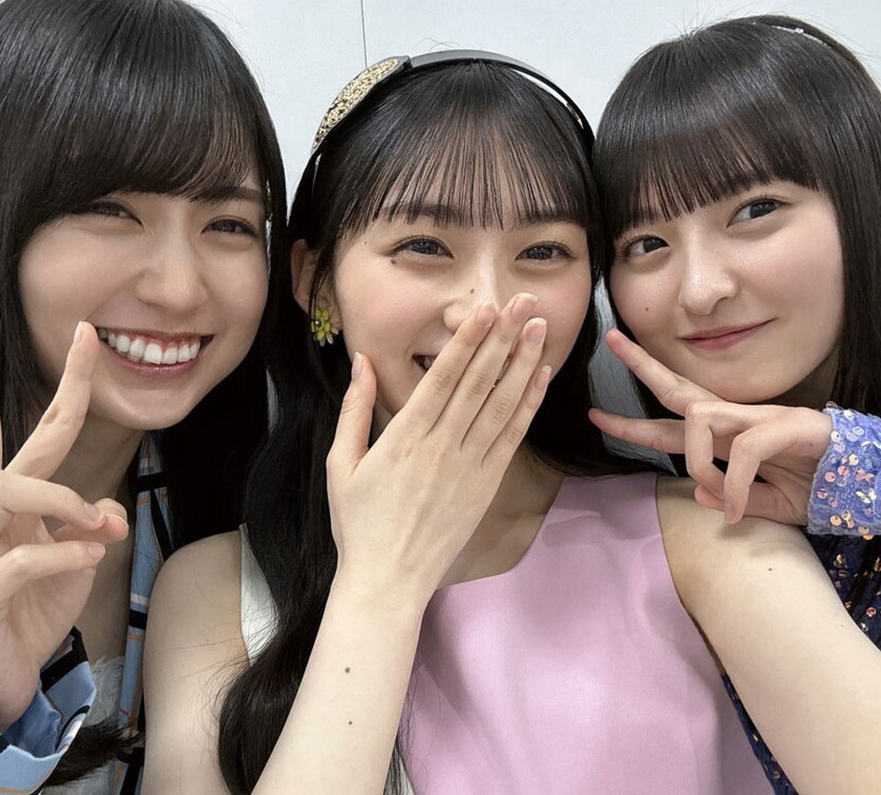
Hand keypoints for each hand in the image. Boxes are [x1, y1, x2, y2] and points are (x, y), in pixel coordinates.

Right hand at [0, 291, 128, 729]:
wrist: (3, 679)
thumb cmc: (33, 606)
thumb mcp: (75, 557)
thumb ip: (89, 521)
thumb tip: (105, 508)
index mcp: (4, 498)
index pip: (8, 421)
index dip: (19, 372)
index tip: (40, 317)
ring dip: (58, 495)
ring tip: (91, 521)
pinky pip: (20, 558)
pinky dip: (64, 555)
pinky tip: (89, 562)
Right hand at [326, 294, 551, 606]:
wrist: (388, 580)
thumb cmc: (358, 523)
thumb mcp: (340, 463)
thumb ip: (354, 409)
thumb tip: (360, 362)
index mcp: (403, 437)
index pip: (443, 377)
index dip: (468, 340)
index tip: (485, 308)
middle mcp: (442, 447)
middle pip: (480, 381)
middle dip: (503, 337)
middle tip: (523, 301)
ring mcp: (469, 466)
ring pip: (502, 403)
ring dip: (523, 361)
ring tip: (539, 327)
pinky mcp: (486, 485)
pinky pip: (512, 436)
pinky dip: (528, 404)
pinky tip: (540, 377)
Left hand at [590, 329, 830, 524]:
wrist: (874, 485)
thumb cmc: (823, 490)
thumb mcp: (770, 507)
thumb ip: (736, 501)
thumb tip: (700, 496)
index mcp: (733, 436)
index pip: (675, 422)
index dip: (635, 424)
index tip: (597, 418)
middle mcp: (743, 419)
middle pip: (681, 391)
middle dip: (643, 369)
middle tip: (612, 342)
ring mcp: (766, 417)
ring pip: (703, 416)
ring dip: (693, 458)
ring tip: (711, 491)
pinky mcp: (792, 425)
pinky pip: (745, 449)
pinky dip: (735, 483)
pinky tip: (740, 508)